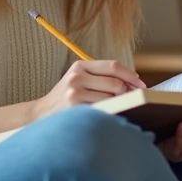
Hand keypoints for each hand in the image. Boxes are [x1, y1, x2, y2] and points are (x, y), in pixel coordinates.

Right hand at [29, 60, 146, 121]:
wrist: (41, 114)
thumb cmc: (67, 97)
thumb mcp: (79, 79)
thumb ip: (102, 76)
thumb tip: (134, 82)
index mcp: (80, 65)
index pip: (113, 66)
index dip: (131, 75)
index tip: (141, 84)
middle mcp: (77, 76)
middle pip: (116, 83)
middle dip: (127, 92)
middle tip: (128, 100)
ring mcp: (75, 92)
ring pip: (112, 98)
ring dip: (117, 104)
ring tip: (112, 108)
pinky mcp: (76, 108)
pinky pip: (104, 109)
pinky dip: (109, 112)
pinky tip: (105, 115)